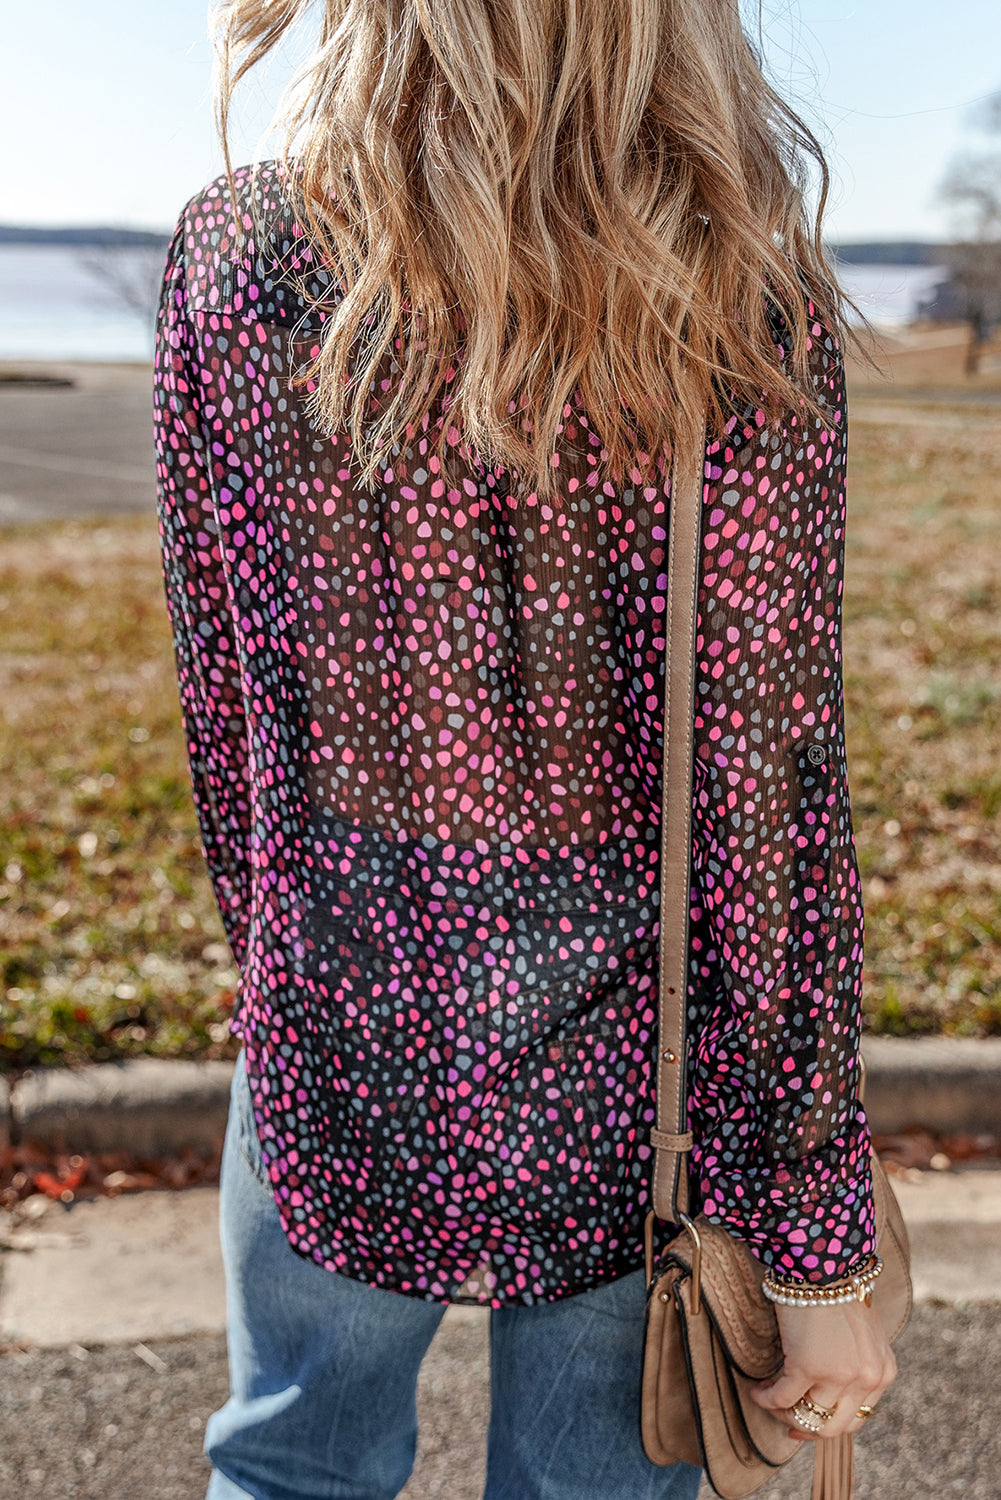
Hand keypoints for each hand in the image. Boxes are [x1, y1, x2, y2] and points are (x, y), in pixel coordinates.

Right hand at [748, 1297, 896, 1440]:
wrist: (823, 1261)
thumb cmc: (837, 1289)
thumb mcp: (862, 1333)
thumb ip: (857, 1363)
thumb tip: (830, 1390)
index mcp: (882, 1372)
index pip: (856, 1418)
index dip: (827, 1424)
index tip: (804, 1420)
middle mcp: (866, 1379)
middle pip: (834, 1427)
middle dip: (805, 1425)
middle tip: (785, 1416)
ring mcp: (838, 1375)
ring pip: (807, 1417)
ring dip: (782, 1411)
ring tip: (767, 1393)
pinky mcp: (807, 1366)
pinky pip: (781, 1398)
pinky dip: (765, 1398)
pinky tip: (756, 1390)